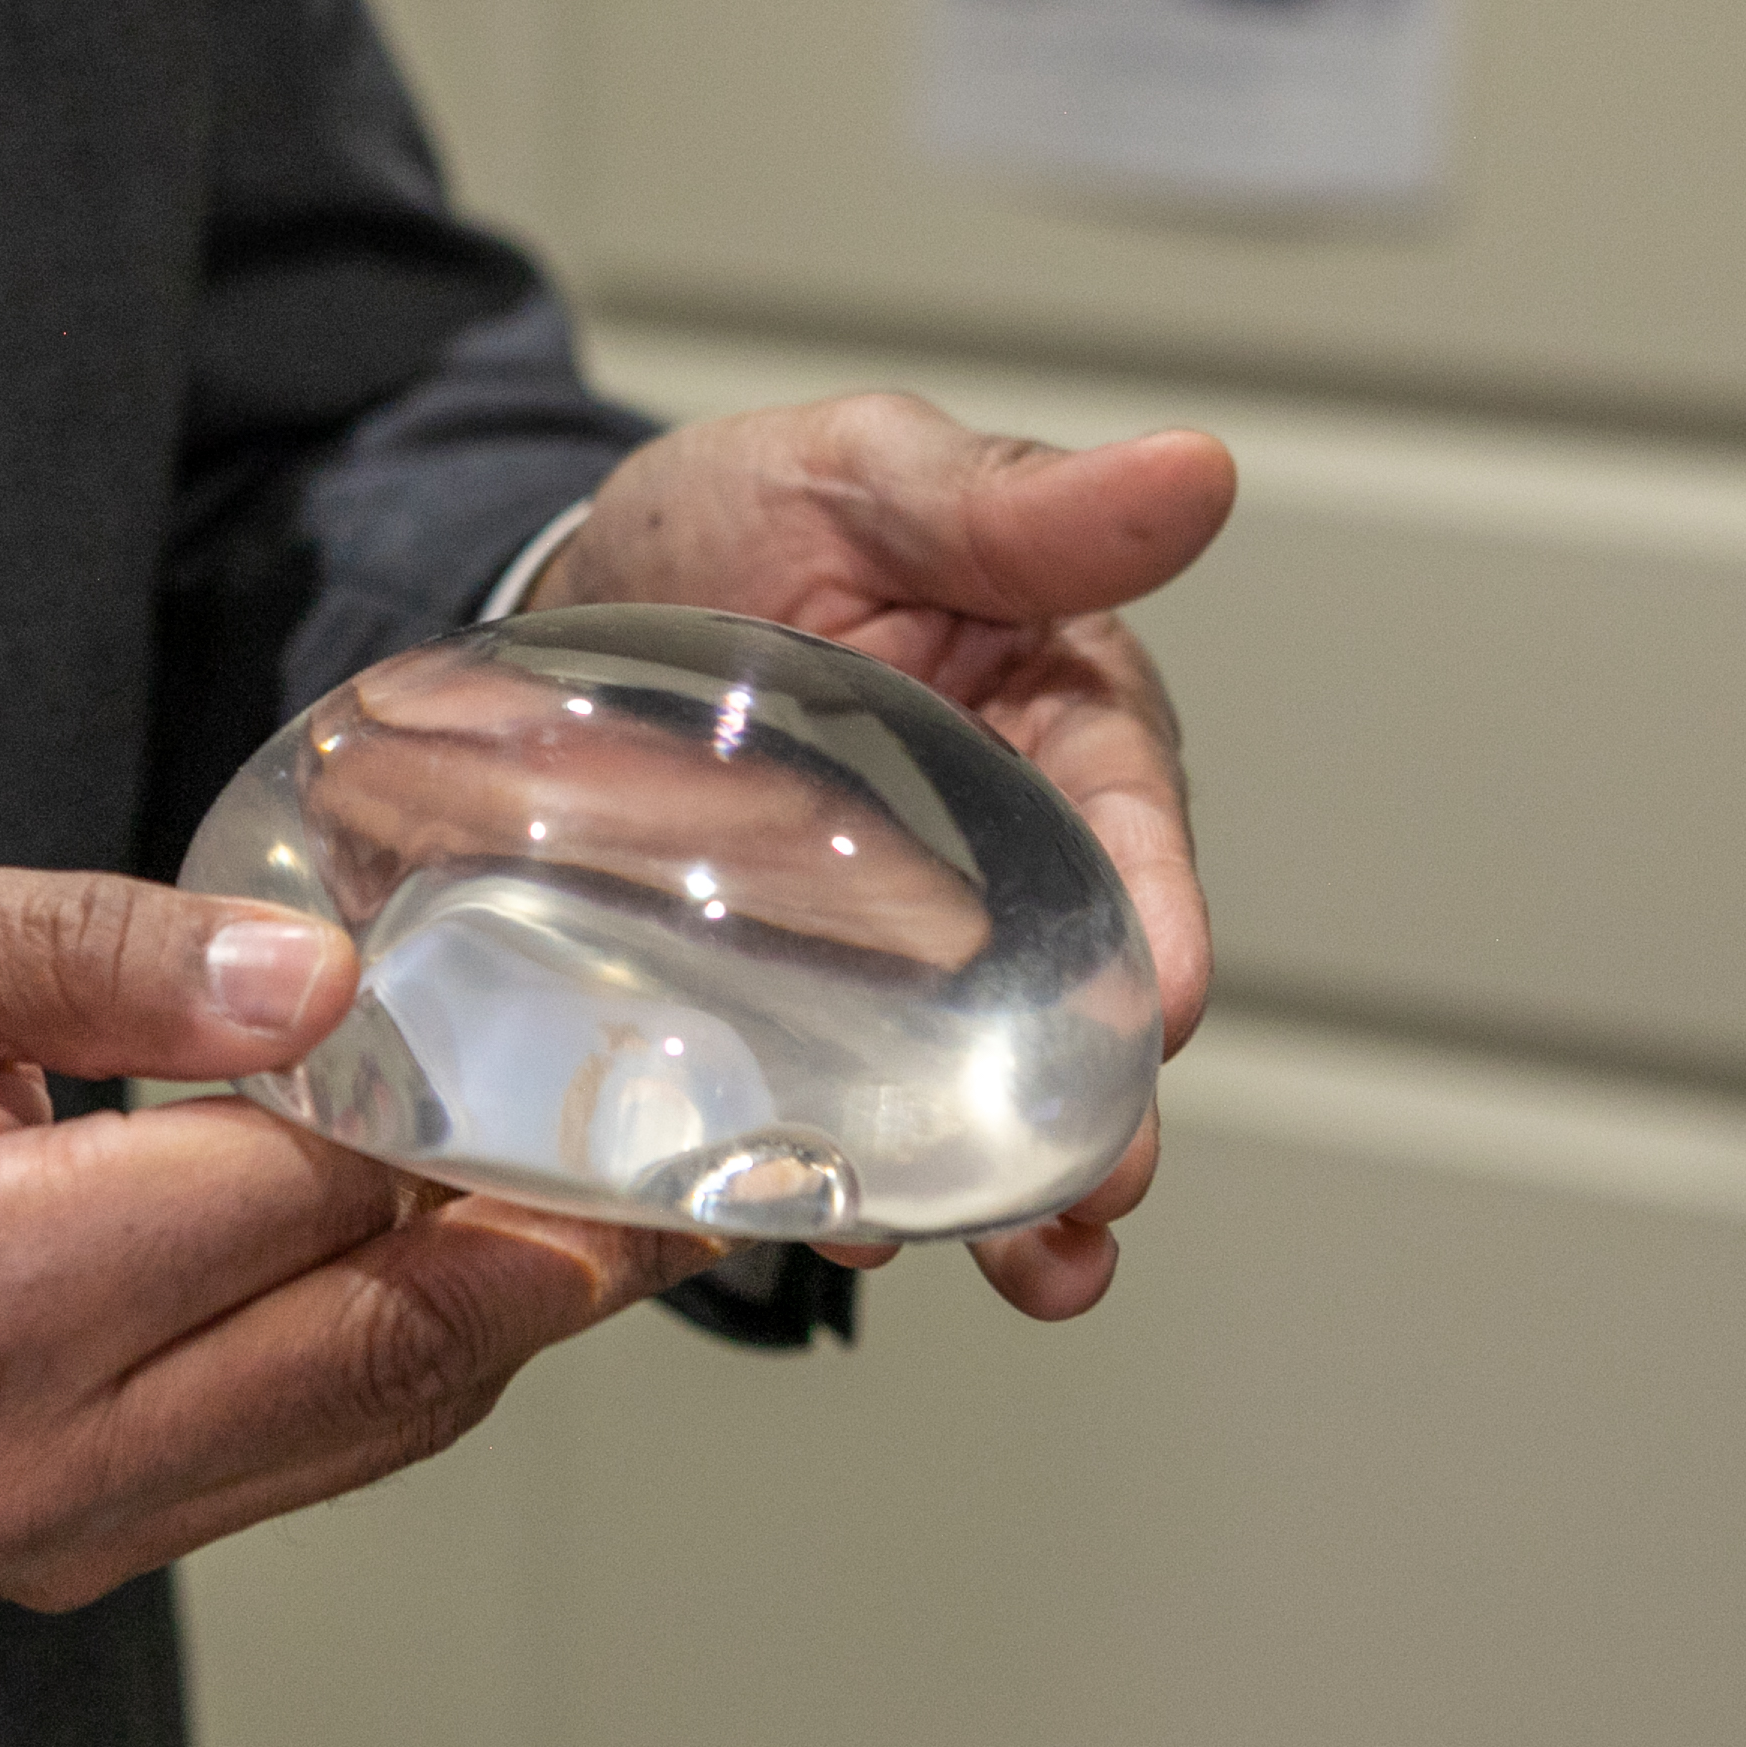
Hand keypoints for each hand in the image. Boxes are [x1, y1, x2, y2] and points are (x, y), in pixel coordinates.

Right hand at [0, 863, 711, 1606]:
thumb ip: (94, 951)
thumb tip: (317, 974)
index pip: (319, 1190)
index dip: (486, 1115)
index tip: (617, 1048)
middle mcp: (38, 1450)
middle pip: (394, 1340)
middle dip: (567, 1244)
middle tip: (699, 1147)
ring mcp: (58, 1536)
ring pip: (369, 1425)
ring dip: (508, 1317)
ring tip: (622, 1199)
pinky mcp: (66, 1563)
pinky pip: (295, 1470)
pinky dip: (401, 1370)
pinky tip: (467, 1273)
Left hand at [525, 392, 1234, 1318]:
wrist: (549, 600)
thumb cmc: (732, 519)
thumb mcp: (862, 478)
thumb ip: (1013, 505)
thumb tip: (1196, 470)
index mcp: (1050, 724)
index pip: (1130, 829)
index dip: (1160, 916)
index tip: (1170, 1001)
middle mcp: (993, 866)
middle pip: (1072, 1000)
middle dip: (1101, 1110)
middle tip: (1102, 1198)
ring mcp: (886, 963)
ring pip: (967, 1088)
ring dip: (1008, 1192)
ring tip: (1034, 1276)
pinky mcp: (782, 1022)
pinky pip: (824, 1111)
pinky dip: (841, 1181)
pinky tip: (839, 1237)